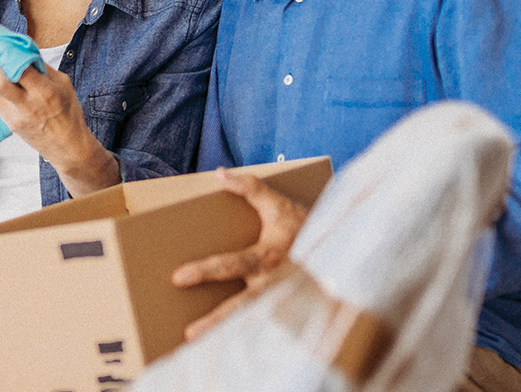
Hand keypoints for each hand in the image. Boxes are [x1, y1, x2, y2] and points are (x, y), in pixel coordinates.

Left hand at [0, 47, 117, 193]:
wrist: (67, 147)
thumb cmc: (69, 113)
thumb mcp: (64, 85)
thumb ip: (43, 68)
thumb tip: (23, 50)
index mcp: (46, 92)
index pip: (21, 70)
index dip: (6, 54)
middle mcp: (29, 105)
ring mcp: (16, 117)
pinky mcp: (9, 124)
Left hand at [171, 168, 309, 339]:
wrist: (342, 248)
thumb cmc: (304, 227)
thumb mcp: (278, 204)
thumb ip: (250, 188)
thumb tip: (220, 174)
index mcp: (268, 257)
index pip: (232, 265)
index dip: (205, 270)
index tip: (178, 277)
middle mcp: (273, 283)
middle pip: (241, 306)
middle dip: (215, 320)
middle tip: (189, 332)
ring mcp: (280, 301)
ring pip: (251, 323)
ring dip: (227, 334)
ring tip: (200, 344)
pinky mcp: (287, 312)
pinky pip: (264, 328)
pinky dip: (246, 338)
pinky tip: (227, 347)